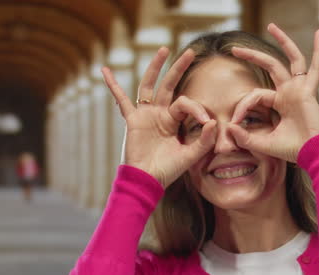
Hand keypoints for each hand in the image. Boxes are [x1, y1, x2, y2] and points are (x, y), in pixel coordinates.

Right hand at [102, 48, 216, 187]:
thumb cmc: (168, 170)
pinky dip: (113, 85)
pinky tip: (105, 71)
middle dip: (179, 68)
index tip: (207, 122)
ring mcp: (145, 115)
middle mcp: (160, 114)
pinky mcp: (132, 119)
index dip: (198, 109)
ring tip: (164, 49)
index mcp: (174, 121)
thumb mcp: (191, 156)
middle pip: (169, 85)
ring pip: (149, 85)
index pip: (186, 103)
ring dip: (156, 67)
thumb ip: (204, 141)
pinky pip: (121, 99)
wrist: (148, 180)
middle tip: (191, 52)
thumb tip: (213, 122)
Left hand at [227, 24, 318, 162]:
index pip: (255, 95)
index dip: (242, 106)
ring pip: (291, 59)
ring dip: (283, 41)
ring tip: (271, 26)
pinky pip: (316, 67)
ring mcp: (300, 89)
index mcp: (280, 103)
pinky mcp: (308, 91)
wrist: (312, 155)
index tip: (234, 122)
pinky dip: (318, 51)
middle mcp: (290, 92)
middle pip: (270, 67)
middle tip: (234, 50)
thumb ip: (245, 137)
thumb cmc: (293, 151)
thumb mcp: (263, 144)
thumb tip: (229, 128)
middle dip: (252, 56)